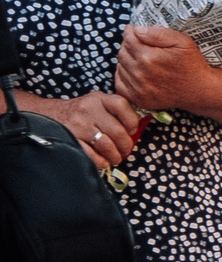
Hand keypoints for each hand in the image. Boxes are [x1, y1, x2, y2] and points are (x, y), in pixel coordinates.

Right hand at [24, 89, 142, 170]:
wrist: (47, 116)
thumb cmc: (79, 113)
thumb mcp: (96, 103)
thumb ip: (114, 112)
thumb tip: (135, 131)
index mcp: (98, 99)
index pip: (122, 106)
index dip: (132, 122)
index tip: (132, 131)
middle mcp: (88, 109)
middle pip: (117, 131)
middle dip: (125, 145)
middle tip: (125, 151)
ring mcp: (78, 125)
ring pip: (106, 145)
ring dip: (115, 156)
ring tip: (116, 158)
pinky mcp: (70, 139)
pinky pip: (91, 155)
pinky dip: (101, 161)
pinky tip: (103, 162)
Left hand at [116, 25, 216, 115]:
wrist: (200, 90)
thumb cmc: (192, 64)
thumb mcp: (182, 42)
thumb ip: (158, 33)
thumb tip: (136, 30)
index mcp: (148, 58)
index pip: (128, 39)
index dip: (130, 31)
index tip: (132, 29)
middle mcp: (140, 74)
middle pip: (122, 53)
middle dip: (127, 45)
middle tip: (138, 43)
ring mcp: (137, 88)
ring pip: (119, 67)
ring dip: (125, 60)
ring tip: (138, 57)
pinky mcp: (137, 98)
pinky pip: (119, 83)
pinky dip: (123, 75)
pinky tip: (134, 71)